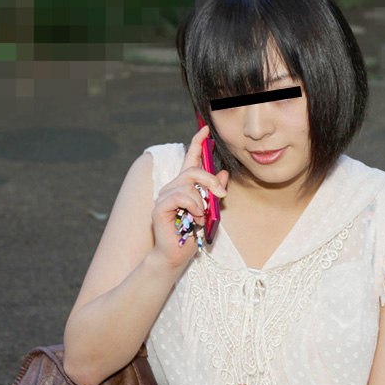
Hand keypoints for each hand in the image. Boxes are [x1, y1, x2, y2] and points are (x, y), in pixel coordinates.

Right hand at [149, 125, 228, 269]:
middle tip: (222, 195)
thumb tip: (224, 172)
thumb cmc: (192, 235)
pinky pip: (181, 197)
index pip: (190, 159)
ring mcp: (164, 196)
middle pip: (193, 171)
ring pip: (188, 185)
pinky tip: (196, 218)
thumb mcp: (210, 211)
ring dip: (202, 201)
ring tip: (202, 217)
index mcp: (184, 186)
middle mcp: (172, 187)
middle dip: (211, 181)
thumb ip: (215, 192)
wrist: (177, 255)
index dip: (197, 143)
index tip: (205, 129)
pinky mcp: (160, 207)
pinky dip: (193, 207)